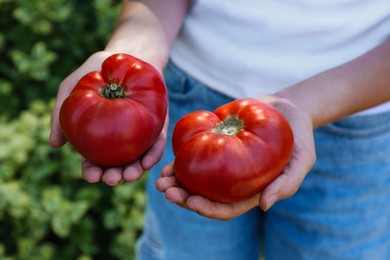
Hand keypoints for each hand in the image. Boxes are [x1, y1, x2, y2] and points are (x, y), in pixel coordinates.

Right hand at [49, 51, 167, 184]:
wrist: (129, 53)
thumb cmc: (98, 70)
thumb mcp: (73, 87)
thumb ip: (61, 113)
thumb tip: (54, 145)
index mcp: (98, 137)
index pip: (94, 161)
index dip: (92, 172)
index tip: (91, 177)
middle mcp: (119, 140)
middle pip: (116, 165)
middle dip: (114, 177)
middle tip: (112, 178)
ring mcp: (140, 135)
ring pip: (137, 160)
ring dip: (135, 172)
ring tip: (131, 175)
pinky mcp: (158, 127)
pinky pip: (156, 145)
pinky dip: (153, 155)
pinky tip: (148, 161)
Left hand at [156, 97, 315, 219]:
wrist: (287, 108)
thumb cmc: (298, 136)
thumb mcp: (303, 158)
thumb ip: (287, 183)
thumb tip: (264, 206)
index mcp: (250, 191)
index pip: (226, 208)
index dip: (207, 209)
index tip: (190, 201)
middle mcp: (233, 182)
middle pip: (204, 196)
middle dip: (183, 197)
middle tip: (165, 189)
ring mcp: (222, 164)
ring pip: (195, 179)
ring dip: (176, 182)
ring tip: (160, 178)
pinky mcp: (215, 145)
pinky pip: (195, 156)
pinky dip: (181, 161)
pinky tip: (168, 161)